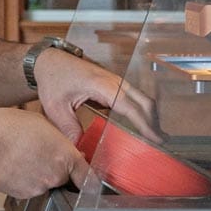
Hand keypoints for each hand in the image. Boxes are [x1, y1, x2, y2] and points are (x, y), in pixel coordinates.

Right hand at [0, 108, 88, 198]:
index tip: (91, 182)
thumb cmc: (4, 128)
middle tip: (39, 154)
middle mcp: (56, 174)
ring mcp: (39, 187)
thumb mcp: (40, 122)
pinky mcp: (23, 195)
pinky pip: (31, 188)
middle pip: (65, 178)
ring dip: (39, 174)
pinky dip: (25, 180)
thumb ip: (58, 139)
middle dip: (57, 169)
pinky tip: (14, 166)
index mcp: (65, 154)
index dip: (89, 179)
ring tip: (22, 157)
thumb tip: (65, 149)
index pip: (88, 177)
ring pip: (46, 183)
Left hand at [32, 47, 158, 143]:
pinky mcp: (114, 85)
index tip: (154, 139)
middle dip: (154, 122)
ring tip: (155, 138)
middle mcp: (114, 81)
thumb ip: (68, 128)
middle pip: (144, 101)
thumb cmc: (53, 79)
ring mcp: (116, 81)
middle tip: (160, 143)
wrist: (50, 61)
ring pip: (142, 99)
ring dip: (150, 117)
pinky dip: (142, 112)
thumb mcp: (56, 107)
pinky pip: (134, 98)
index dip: (144, 124)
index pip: (130, 107)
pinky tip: (141, 126)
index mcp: (102, 85)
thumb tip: (79, 150)